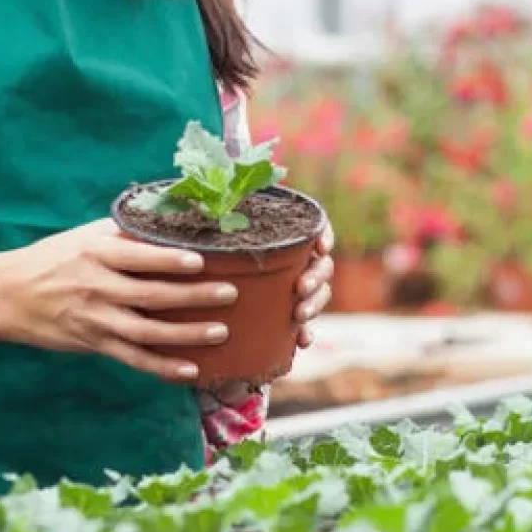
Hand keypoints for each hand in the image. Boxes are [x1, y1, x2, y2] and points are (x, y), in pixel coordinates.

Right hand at [0, 218, 234, 383]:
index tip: (201, 260)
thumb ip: (126, 231)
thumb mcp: (85, 235)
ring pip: (147, 331)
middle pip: (151, 295)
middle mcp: (98, 287)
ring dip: (186, 334)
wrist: (7, 295)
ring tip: (221, 332)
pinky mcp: (93, 343)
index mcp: (96, 254)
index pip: (138, 258)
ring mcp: (96, 319)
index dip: (169, 261)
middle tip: (229, 293)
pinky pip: (133, 358)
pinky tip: (190, 370)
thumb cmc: (54, 257)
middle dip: (193, 296)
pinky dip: (161, 366)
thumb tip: (172, 217)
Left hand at [204, 220, 333, 408]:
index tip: (321, 246)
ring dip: (315, 304)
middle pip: (322, 264)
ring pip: (320, 293)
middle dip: (316, 276)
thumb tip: (229, 190)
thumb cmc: (213, 250)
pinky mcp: (288, 316)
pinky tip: (302, 341)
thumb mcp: (220, 230)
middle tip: (300, 288)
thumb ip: (230, 211)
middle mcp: (298, 262)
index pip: (318, 229)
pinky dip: (306, 332)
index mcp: (287, 237)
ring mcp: (296, 290)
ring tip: (298, 315)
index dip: (325, 235)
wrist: (206, 297)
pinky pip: (306, 325)